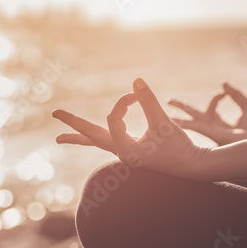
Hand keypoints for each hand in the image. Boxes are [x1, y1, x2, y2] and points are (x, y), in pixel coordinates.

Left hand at [53, 78, 206, 177]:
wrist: (192, 167)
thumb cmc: (179, 148)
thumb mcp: (163, 123)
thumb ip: (149, 102)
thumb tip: (136, 80)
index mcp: (125, 150)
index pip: (113, 119)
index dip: (123, 103)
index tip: (136, 94)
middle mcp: (121, 153)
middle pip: (91, 137)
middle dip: (73, 126)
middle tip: (54, 114)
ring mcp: (126, 153)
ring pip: (98, 142)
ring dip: (81, 136)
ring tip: (61, 138)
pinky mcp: (133, 151)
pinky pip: (110, 141)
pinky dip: (99, 136)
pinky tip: (97, 134)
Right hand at [168, 82, 246, 145]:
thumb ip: (235, 95)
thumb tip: (222, 83)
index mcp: (222, 124)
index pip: (211, 110)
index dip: (216, 99)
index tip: (224, 92)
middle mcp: (215, 129)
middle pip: (195, 117)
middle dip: (182, 109)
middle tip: (168, 100)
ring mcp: (213, 133)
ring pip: (191, 123)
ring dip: (178, 116)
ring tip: (166, 110)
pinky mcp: (214, 135)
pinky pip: (197, 127)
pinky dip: (186, 123)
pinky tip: (175, 120)